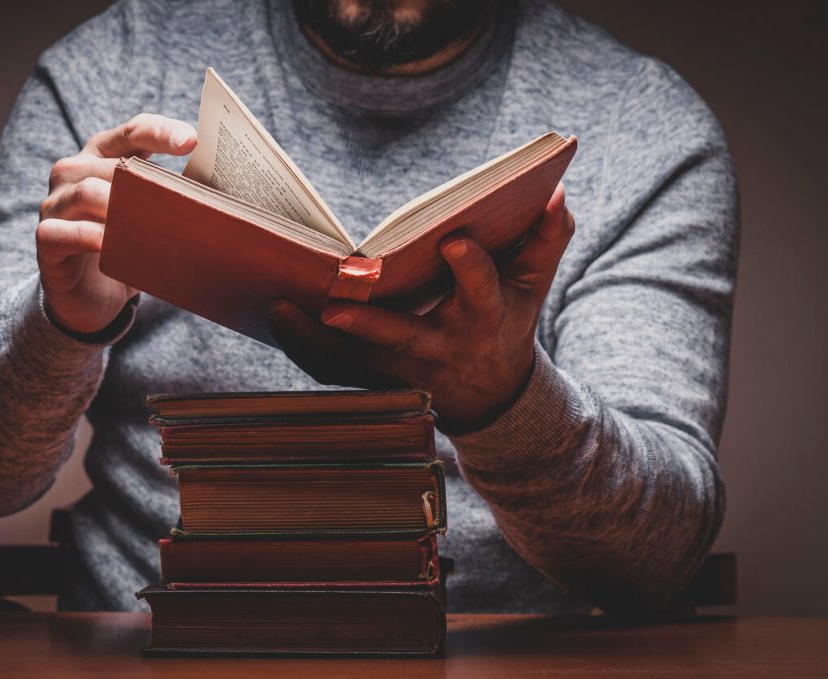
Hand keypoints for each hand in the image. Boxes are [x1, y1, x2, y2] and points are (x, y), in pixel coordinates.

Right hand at [37, 114, 196, 333]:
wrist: (92, 297)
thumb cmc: (126, 249)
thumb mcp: (151, 222)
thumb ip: (172, 201)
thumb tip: (225, 199)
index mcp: (104, 157)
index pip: (133, 132)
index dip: (161, 132)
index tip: (192, 141)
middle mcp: (74, 172)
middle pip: (110, 162)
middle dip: (145, 177)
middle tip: (179, 196)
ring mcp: (56, 204)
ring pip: (86, 192)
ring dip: (119, 206)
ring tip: (147, 221)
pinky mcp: (46, 238)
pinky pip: (63, 231)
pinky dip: (88, 236)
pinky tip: (109, 245)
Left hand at [269, 184, 574, 429]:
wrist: (488, 393)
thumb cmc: (505, 320)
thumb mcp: (532, 285)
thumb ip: (547, 239)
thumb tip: (557, 193)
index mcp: (482, 318)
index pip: (482, 292)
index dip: (472, 268)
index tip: (455, 240)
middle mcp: (439, 348)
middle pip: (403, 338)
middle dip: (372, 326)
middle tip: (337, 306)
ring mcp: (401, 370)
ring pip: (354, 363)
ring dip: (315, 341)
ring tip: (280, 308)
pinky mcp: (373, 381)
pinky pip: (333, 373)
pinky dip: (303, 351)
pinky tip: (277, 318)